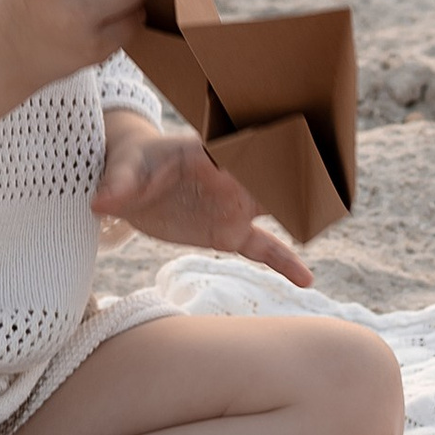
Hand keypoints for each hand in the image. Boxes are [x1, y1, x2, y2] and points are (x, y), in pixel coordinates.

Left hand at [91, 111, 314, 288]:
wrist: (129, 183)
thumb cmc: (128, 164)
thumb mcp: (121, 171)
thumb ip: (117, 186)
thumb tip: (100, 202)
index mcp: (207, 155)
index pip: (242, 151)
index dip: (264, 152)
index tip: (288, 153)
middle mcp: (230, 178)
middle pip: (272, 176)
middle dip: (301, 174)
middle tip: (331, 183)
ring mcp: (234, 206)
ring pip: (277, 209)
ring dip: (303, 212)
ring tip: (334, 221)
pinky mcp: (229, 232)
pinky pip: (263, 248)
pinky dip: (284, 262)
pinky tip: (307, 282)